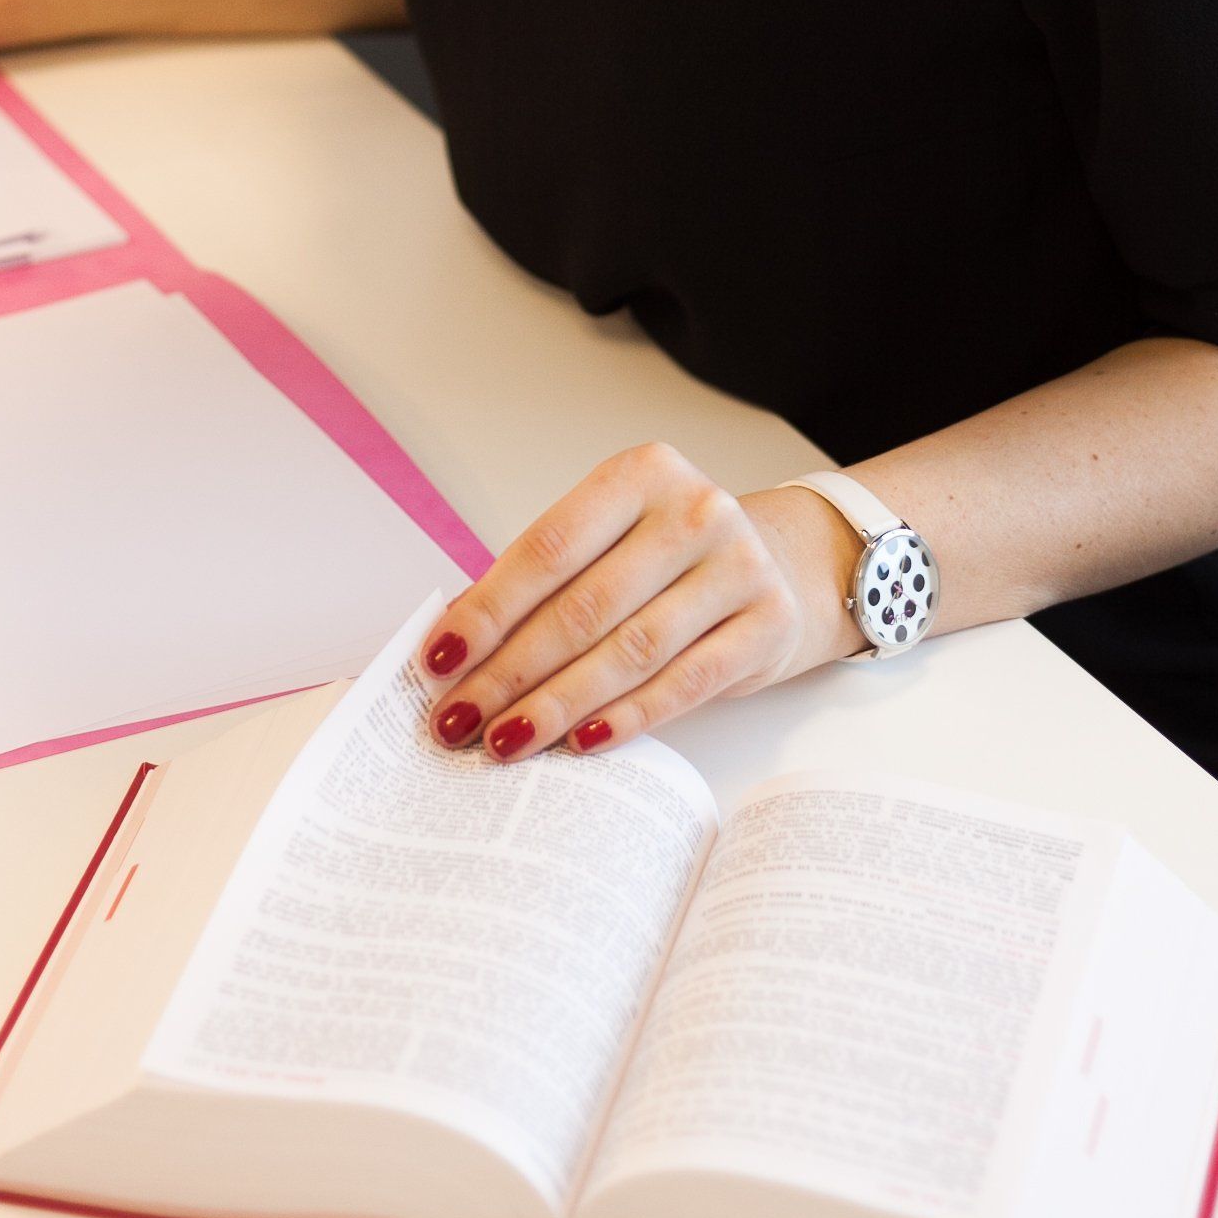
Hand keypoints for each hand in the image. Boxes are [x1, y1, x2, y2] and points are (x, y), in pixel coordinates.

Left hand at [414, 440, 856, 762]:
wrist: (779, 560)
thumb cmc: (668, 555)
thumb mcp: (608, 540)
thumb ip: (540, 580)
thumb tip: (455, 646)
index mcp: (642, 473)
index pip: (549, 548)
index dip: (488, 610)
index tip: (438, 661)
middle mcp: (696, 510)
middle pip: (584, 606)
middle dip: (510, 671)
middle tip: (459, 719)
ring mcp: (739, 565)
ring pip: (630, 651)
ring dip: (558, 704)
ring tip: (504, 741)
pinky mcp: (769, 623)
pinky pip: (685, 684)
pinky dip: (627, 719)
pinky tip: (581, 743)